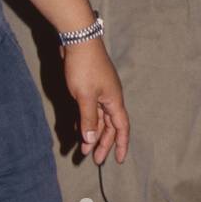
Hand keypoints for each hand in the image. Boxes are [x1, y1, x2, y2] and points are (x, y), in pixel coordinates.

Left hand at [61, 42, 129, 164]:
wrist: (79, 41)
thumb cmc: (84, 67)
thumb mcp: (85, 96)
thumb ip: (88, 119)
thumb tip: (90, 141)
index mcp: (114, 101)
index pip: (121, 128)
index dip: (121, 144)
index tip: (118, 160)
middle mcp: (110, 99)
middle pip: (110, 126)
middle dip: (103, 144)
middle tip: (95, 159)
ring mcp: (100, 93)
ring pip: (99, 119)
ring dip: (93, 134)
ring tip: (84, 150)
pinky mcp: (90, 88)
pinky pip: (91, 110)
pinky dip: (87, 122)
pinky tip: (79, 130)